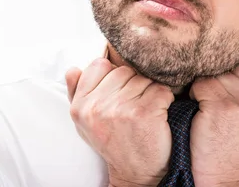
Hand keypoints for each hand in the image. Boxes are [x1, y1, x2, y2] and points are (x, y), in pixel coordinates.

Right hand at [66, 58, 174, 186]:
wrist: (136, 174)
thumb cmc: (113, 143)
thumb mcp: (86, 122)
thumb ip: (77, 93)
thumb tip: (73, 69)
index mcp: (80, 106)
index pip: (99, 65)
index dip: (113, 75)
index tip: (118, 92)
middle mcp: (97, 107)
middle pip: (124, 70)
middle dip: (133, 84)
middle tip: (134, 105)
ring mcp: (121, 109)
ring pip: (144, 79)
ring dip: (149, 92)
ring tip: (144, 111)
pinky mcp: (144, 112)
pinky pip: (161, 89)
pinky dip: (165, 99)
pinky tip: (157, 115)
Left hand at [188, 52, 238, 186]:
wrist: (222, 170)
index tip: (234, 85)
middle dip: (225, 76)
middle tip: (220, 96)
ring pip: (220, 72)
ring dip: (209, 83)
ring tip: (211, 102)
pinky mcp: (220, 107)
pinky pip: (202, 83)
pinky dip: (196, 92)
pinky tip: (201, 106)